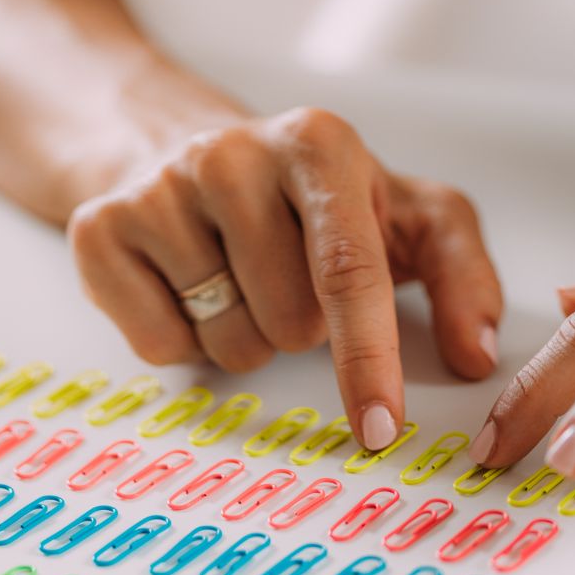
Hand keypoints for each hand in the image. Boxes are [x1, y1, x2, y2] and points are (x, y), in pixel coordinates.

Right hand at [69, 106, 500, 449]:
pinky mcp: (97, 231)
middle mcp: (231, 155)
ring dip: (247, 336)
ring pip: (230, 342)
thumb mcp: (402, 217)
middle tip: (286, 279)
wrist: (179, 147)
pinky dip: (188, 340)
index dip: (368, 357)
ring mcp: (156, 190)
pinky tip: (188, 286)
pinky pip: (162, 347)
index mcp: (318, 146)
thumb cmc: (308, 200)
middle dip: (302, 330)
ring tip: (236, 277)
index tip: (379, 428)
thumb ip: (462, 275)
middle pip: (290, 324)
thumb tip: (476, 357)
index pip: (349, 271)